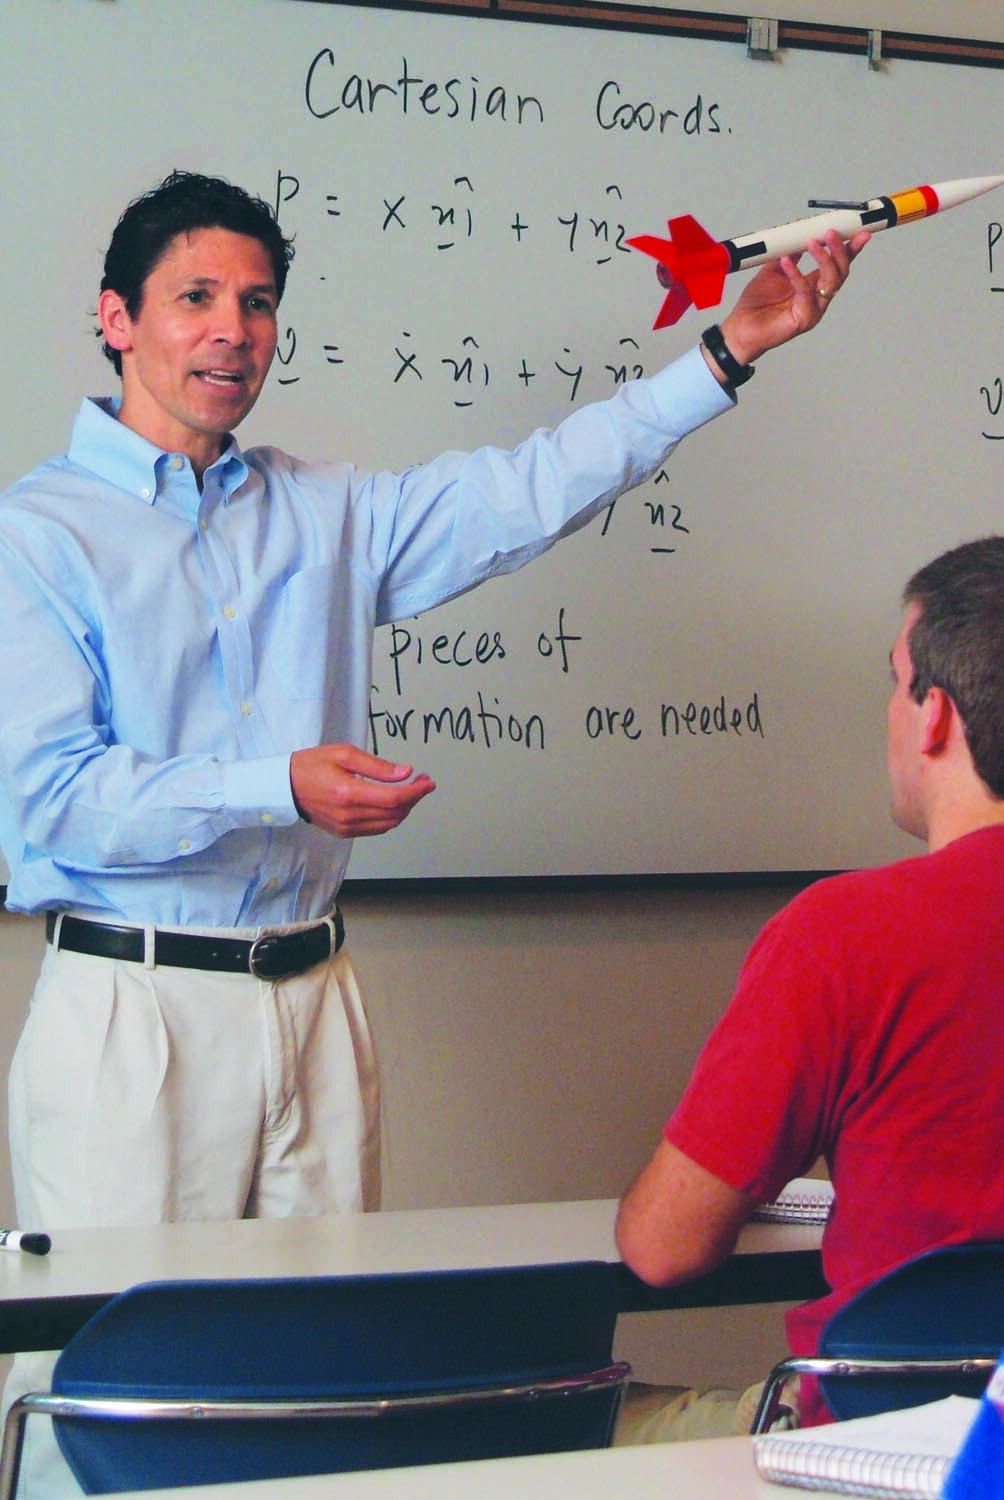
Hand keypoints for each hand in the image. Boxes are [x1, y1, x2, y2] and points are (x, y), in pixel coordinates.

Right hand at [289, 744, 435, 837]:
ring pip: (388, 824)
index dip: (416, 792)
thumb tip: (405, 773)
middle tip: (423, 782)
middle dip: (414, 798)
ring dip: (405, 809)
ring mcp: (345, 827)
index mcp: (348, 793)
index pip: (393, 799)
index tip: (428, 782)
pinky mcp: (344, 832)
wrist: (285, 786)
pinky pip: (376, 829)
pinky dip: (390, 817)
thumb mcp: (344, 754)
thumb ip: (377, 766)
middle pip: (395, 813)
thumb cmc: (311, 765)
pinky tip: (393, 803)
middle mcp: (348, 815)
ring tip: (411, 791)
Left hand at [715, 228, 869, 369]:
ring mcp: (813, 309)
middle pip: (841, 271)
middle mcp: (817, 298)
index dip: (850, 248)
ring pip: (831, 281)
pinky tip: (786, 261)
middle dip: (841, 250)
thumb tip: (797, 232)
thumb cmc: (756, 306)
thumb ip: (787, 253)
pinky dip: (796, 274)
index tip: (858, 231)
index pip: (837, 264)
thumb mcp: (773, 271)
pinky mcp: (804, 319)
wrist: (739, 329)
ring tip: (812, 242)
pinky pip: (805, 292)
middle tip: (832, 233)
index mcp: (813, 286)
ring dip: (824, 259)